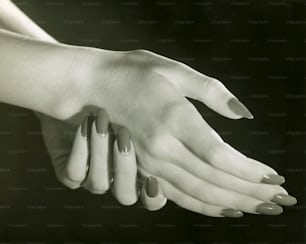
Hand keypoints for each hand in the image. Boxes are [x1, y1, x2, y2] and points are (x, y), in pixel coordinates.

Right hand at [60, 48, 295, 215]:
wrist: (92, 86)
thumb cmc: (133, 72)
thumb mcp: (174, 69)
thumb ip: (212, 91)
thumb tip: (243, 114)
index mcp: (174, 118)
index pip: (221, 156)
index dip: (250, 172)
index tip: (275, 178)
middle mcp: (162, 147)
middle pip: (214, 180)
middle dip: (250, 193)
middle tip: (279, 201)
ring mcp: (150, 162)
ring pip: (197, 193)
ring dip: (232, 203)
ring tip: (258, 208)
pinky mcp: (144, 168)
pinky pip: (177, 195)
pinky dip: (203, 205)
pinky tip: (221, 208)